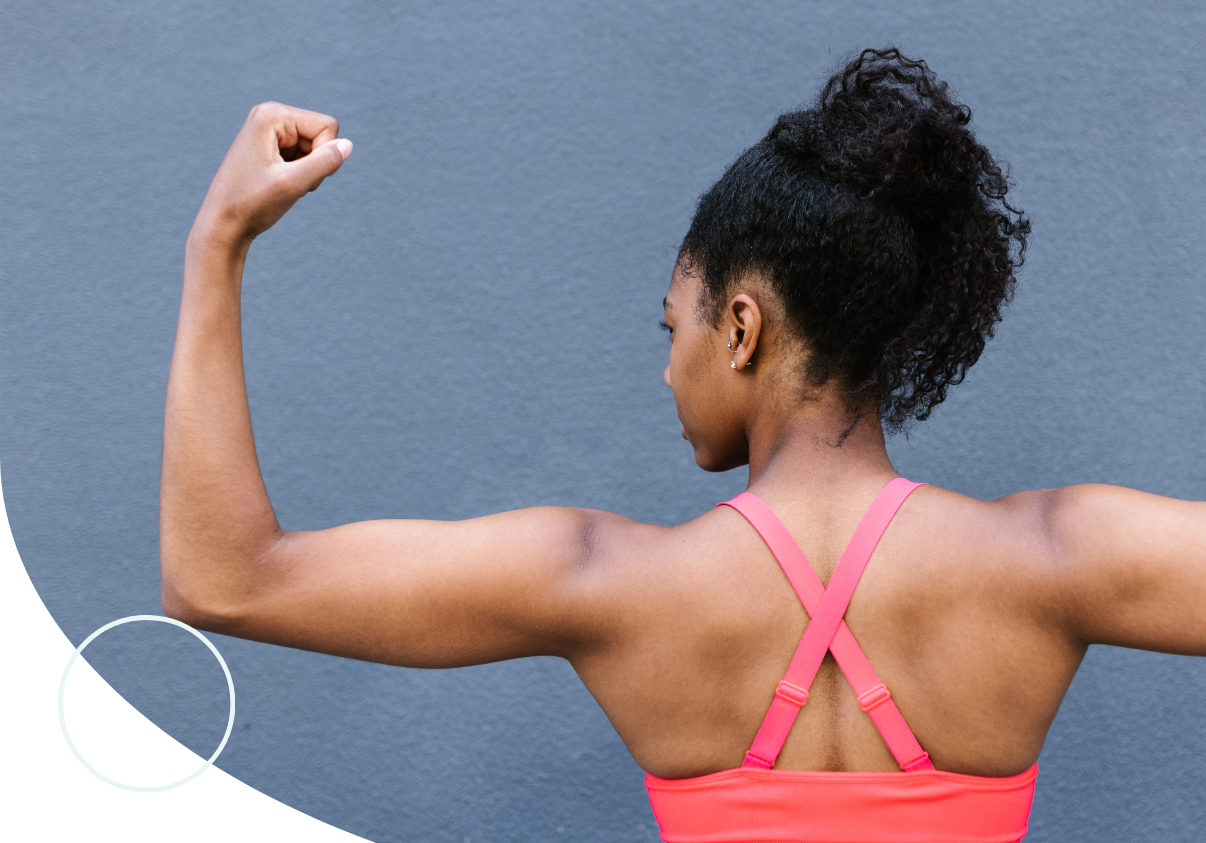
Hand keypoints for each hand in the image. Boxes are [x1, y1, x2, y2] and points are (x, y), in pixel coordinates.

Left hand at [191, 102, 351, 249]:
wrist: (223, 224)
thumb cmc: (251, 204)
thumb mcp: (293, 184)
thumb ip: (324, 163)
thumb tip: (348, 145)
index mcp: (272, 115)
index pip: (327, 127)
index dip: (324, 155)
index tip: (299, 175)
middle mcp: (269, 115)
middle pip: (321, 135)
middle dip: (315, 163)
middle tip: (290, 182)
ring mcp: (268, 130)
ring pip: (314, 147)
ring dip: (308, 170)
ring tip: (283, 185)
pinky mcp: (270, 145)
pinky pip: (303, 154)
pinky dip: (299, 173)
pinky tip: (280, 184)